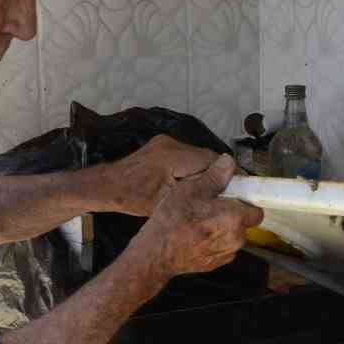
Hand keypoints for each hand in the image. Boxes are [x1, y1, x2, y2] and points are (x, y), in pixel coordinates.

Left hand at [105, 136, 219, 216]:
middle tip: (223, 192)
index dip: (227, 173)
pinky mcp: (161, 145)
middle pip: (206, 156)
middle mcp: (172, 143)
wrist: (107, 186)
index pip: (212, 159)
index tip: (236, 188)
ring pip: (196, 155)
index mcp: (174, 156)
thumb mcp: (166, 202)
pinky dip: (191, 168)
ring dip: (203, 171)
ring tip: (206, 190)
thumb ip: (194, 192)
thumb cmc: (133, 197)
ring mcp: (165, 142)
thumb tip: (221, 193)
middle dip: (216, 173)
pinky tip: (189, 183)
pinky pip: (185, 155)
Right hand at [128, 154, 262, 279]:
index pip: (256, 210)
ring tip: (200, 221)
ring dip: (222, 228)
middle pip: (243, 222)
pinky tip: (196, 235)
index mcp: (234, 218)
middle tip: (210, 207)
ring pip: (232, 236)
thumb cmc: (172, 222)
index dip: (245, 202)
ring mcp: (226, 254)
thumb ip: (214, 176)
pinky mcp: (216, 264)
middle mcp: (236, 239)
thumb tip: (229, 162)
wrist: (156, 255)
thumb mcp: (190, 190)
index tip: (233, 197)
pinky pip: (222, 248)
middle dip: (231, 214)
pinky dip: (213, 241)